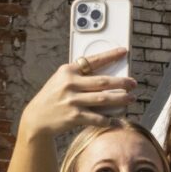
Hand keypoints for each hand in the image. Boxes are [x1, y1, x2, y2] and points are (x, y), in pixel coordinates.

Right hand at [17, 48, 135, 137]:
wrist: (37, 118)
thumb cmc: (53, 97)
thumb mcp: (61, 80)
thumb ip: (80, 77)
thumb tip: (108, 78)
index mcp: (67, 70)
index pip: (93, 60)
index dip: (110, 56)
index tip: (124, 51)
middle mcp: (69, 84)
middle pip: (102, 81)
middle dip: (122, 82)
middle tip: (134, 83)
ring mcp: (72, 100)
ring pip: (103, 99)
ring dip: (120, 99)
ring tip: (131, 98)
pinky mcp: (74, 116)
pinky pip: (97, 118)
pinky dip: (109, 120)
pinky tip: (117, 120)